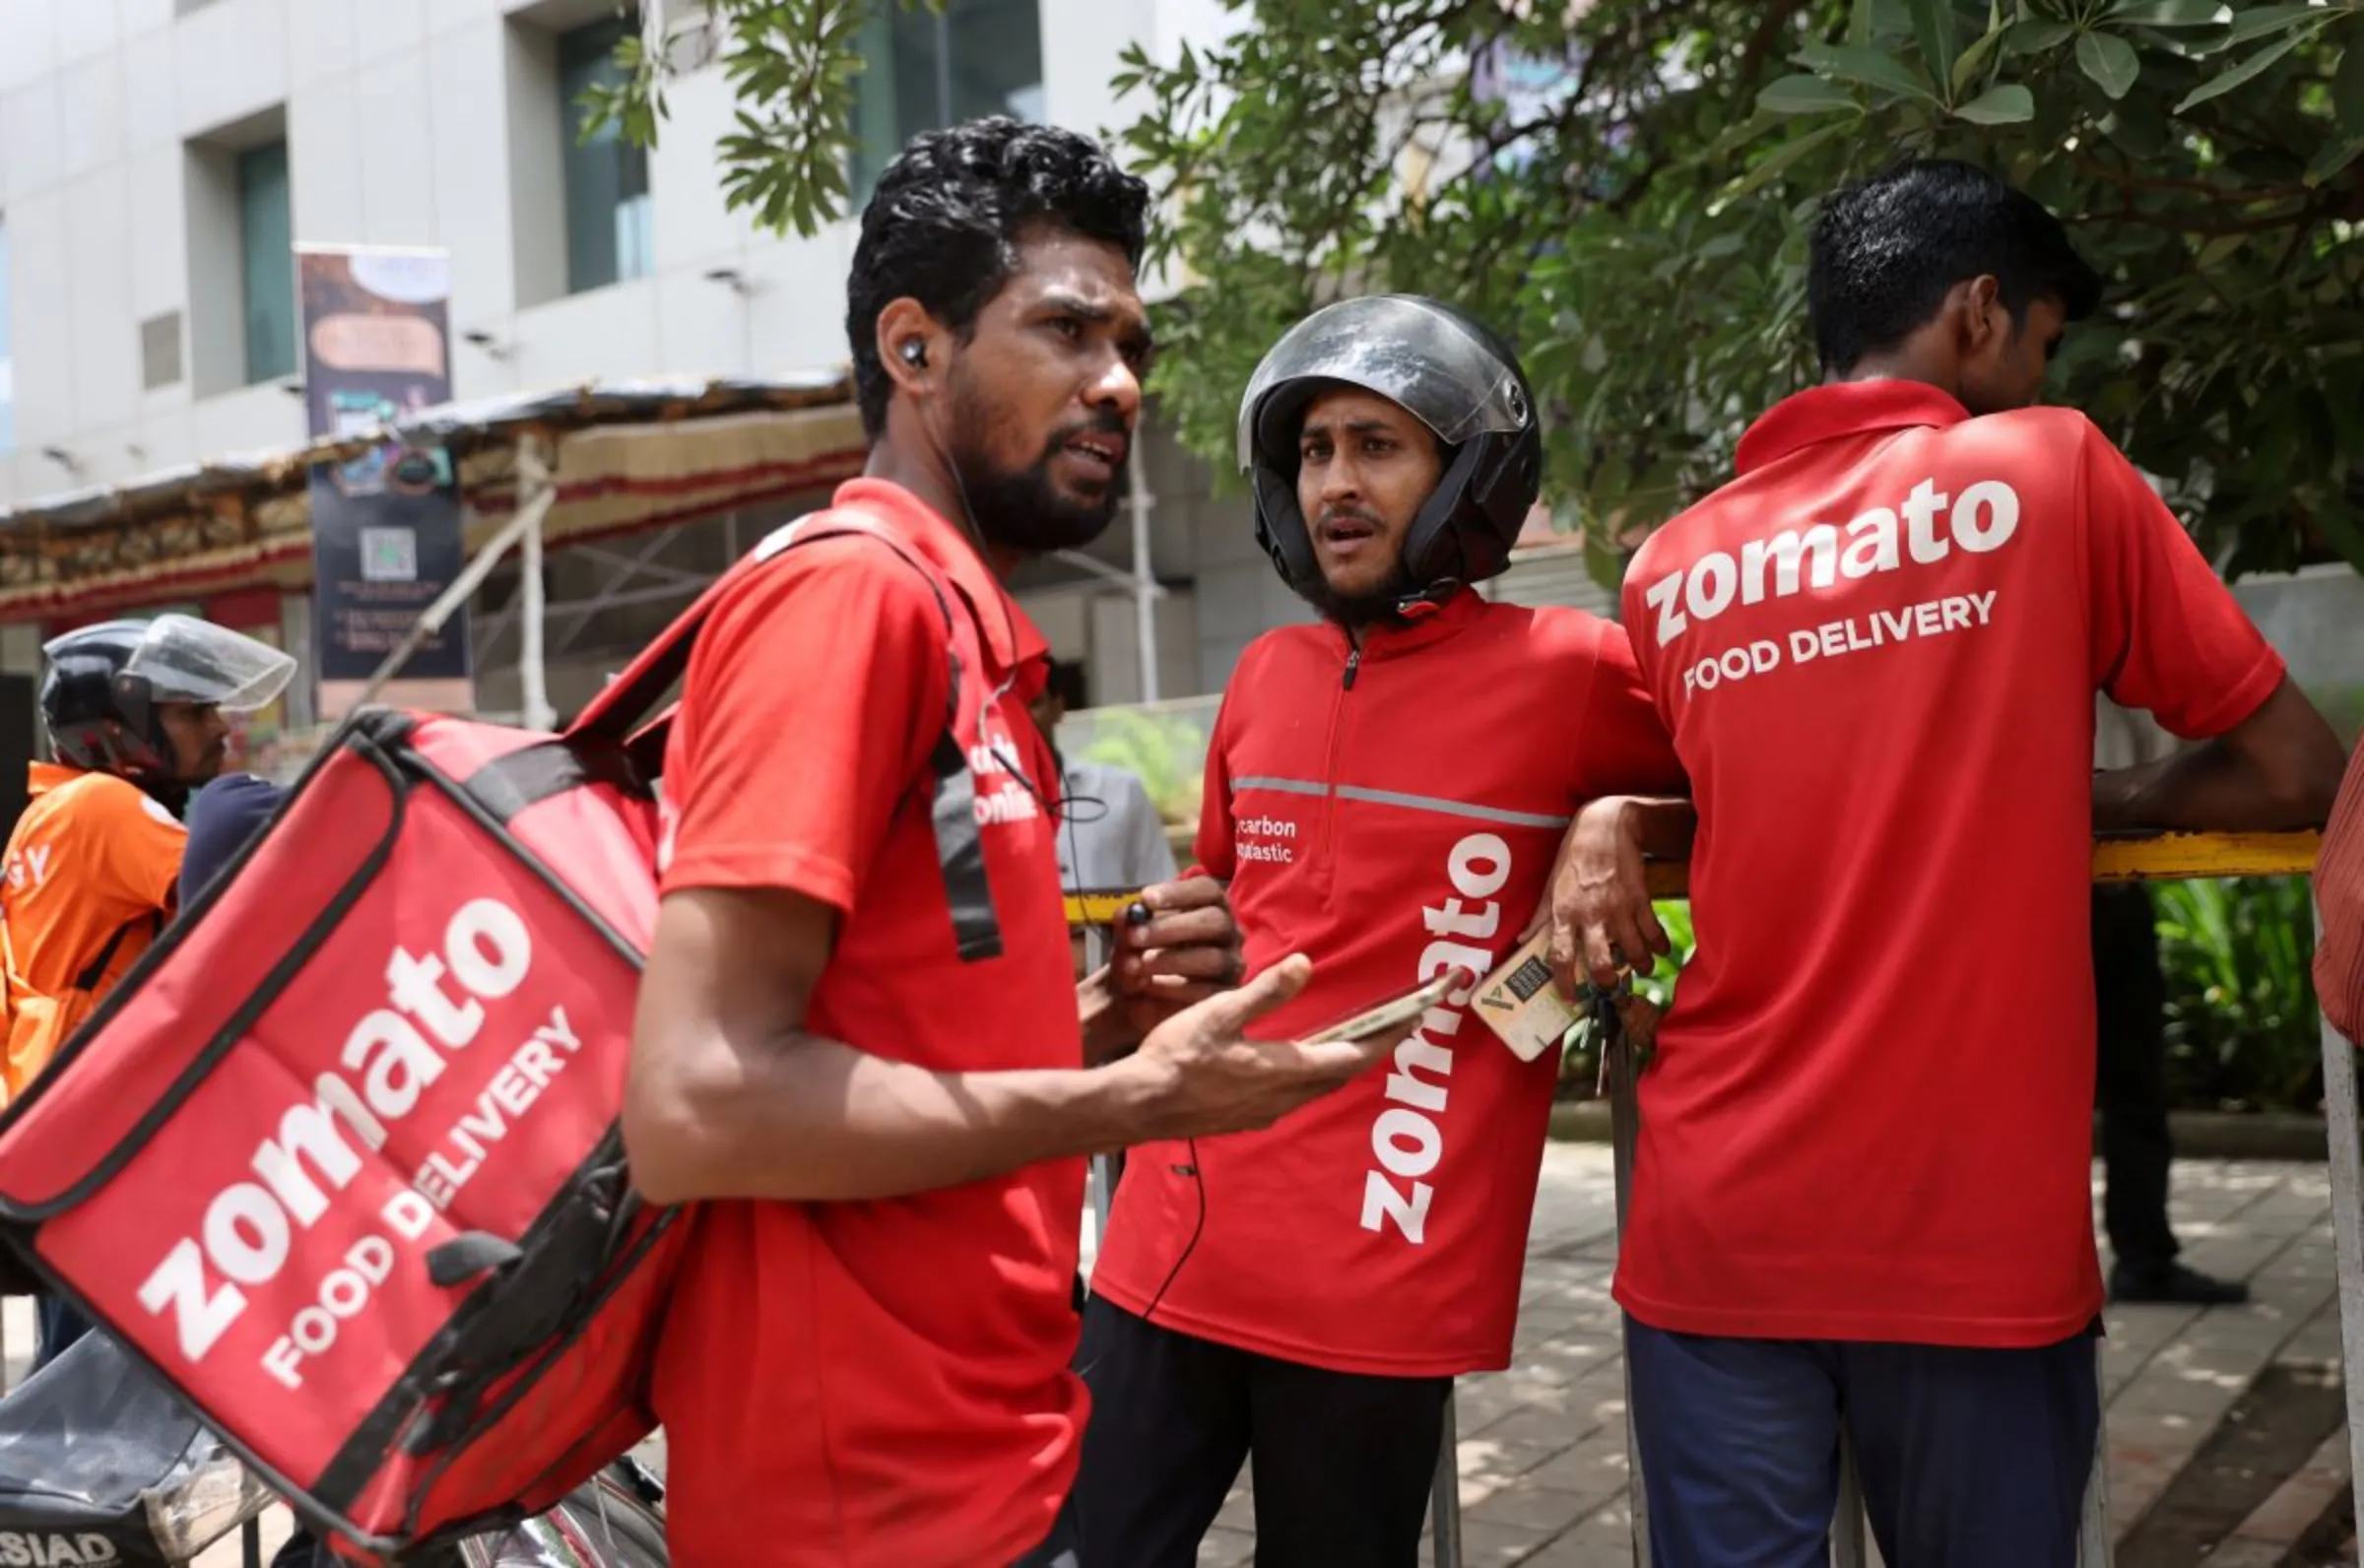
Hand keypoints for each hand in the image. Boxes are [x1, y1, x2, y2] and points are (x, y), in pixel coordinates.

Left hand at [1083, 876, 1244, 1059]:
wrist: (1141, 1002)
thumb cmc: (1142, 957)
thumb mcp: (1128, 941)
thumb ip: (1127, 925)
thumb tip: (1126, 913)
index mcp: (1209, 906)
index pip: (1206, 889)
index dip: (1178, 892)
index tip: (1145, 898)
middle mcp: (1229, 931)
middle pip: (1214, 921)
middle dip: (1172, 928)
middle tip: (1136, 937)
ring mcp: (1231, 964)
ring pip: (1212, 958)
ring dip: (1171, 960)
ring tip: (1138, 966)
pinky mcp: (1226, 994)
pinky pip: (1208, 991)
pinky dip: (1175, 988)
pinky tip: (1149, 986)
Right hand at [1108, 954, 1408, 1142]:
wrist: (1141, 1105)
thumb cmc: (1177, 1056)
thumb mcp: (1220, 1014)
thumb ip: (1266, 991)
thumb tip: (1305, 964)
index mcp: (1286, 1069)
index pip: (1354, 1053)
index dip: (1387, 1036)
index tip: (1415, 1019)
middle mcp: (1286, 1097)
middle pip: (1344, 1072)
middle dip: (1373, 1047)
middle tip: (1396, 1024)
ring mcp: (1268, 1111)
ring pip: (1321, 1086)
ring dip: (1344, 1061)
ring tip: (1359, 1037)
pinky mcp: (1250, 1117)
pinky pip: (1298, 1095)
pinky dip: (1315, 1073)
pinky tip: (1304, 1060)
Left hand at [1523, 798, 1669, 998]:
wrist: (1605, 827)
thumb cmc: (1574, 857)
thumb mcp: (1550, 886)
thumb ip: (1539, 918)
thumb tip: (1521, 941)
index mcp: (1564, 913)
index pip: (1560, 956)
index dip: (1563, 982)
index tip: (1569, 997)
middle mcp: (1591, 915)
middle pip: (1600, 962)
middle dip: (1607, 982)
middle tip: (1611, 986)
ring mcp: (1618, 909)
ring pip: (1633, 952)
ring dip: (1640, 966)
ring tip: (1641, 968)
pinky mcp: (1640, 900)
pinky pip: (1653, 931)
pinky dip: (1659, 945)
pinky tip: (1659, 950)